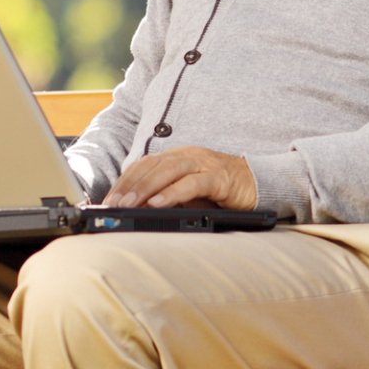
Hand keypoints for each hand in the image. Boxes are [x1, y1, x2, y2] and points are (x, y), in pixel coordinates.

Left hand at [104, 146, 257, 209]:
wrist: (261, 182)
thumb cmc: (222, 190)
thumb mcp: (189, 193)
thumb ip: (166, 197)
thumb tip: (138, 212)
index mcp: (177, 157)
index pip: (144, 166)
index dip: (124, 181)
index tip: (107, 200)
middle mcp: (188, 156)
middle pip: (152, 166)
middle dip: (129, 185)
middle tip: (112, 204)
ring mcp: (205, 164)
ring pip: (168, 171)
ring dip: (146, 188)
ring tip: (129, 203)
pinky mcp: (221, 178)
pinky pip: (193, 183)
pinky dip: (173, 193)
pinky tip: (159, 204)